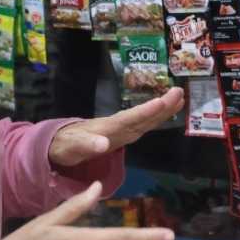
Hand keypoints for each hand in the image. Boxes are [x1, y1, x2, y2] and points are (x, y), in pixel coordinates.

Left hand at [49, 87, 185, 168]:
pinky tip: (166, 112)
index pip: (128, 119)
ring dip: (162, 110)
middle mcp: (116, 126)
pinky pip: (142, 125)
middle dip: (161, 106)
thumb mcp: (70, 148)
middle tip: (179, 92)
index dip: (145, 112)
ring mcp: (120, 130)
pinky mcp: (122, 134)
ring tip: (180, 98)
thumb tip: (103, 144)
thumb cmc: (64, 146)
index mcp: (105, 128)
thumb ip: (85, 145)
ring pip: (144, 120)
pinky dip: (155, 119)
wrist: (59, 144)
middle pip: (141, 116)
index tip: (162, 101)